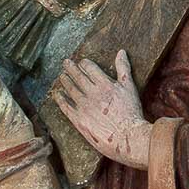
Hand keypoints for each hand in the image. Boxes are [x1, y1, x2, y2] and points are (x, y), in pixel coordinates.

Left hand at [55, 50, 150, 167]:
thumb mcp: (130, 87)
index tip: (81, 62)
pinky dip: (60, 100)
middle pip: (78, 77)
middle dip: (71, 68)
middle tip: (65, 63)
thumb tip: (121, 52)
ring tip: (61, 76)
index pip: (90, 68)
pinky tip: (57, 95)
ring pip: (70, 90)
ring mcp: (83, 106)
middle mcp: (92, 93)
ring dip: (65, 81)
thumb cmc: (131, 112)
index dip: (84, 64)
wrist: (127, 136)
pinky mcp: (78, 120)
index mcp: (104, 84)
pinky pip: (66, 107)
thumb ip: (124, 68)